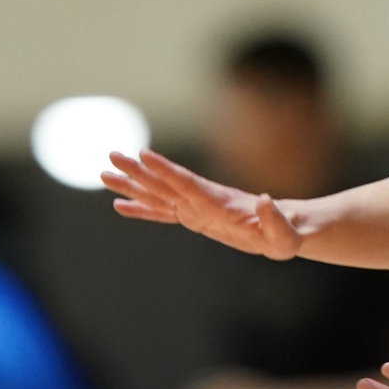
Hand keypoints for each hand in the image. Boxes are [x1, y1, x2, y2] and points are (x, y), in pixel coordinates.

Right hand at [103, 150, 301, 258]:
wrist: (284, 229)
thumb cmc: (285, 233)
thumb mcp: (283, 233)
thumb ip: (274, 218)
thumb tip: (264, 199)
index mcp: (218, 202)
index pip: (187, 183)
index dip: (165, 170)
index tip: (143, 154)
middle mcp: (202, 200)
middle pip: (164, 183)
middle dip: (138, 171)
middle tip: (112, 156)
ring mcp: (195, 208)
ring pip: (157, 194)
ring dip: (132, 185)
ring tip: (104, 175)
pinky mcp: (193, 219)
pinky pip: (162, 213)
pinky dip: (141, 209)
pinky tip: (120, 206)